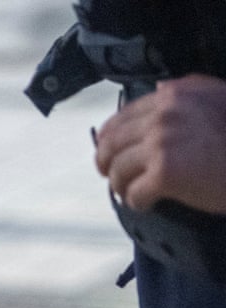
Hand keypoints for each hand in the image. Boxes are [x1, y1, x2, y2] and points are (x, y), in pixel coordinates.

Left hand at [95, 73, 225, 212]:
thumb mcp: (217, 98)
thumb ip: (185, 92)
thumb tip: (156, 89)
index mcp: (173, 96)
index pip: (121, 117)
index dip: (108, 139)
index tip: (106, 152)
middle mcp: (164, 115)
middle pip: (111, 144)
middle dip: (106, 164)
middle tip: (111, 177)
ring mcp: (162, 144)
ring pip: (118, 170)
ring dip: (121, 186)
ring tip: (132, 193)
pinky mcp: (166, 174)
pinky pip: (134, 194)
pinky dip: (137, 203)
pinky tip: (147, 205)